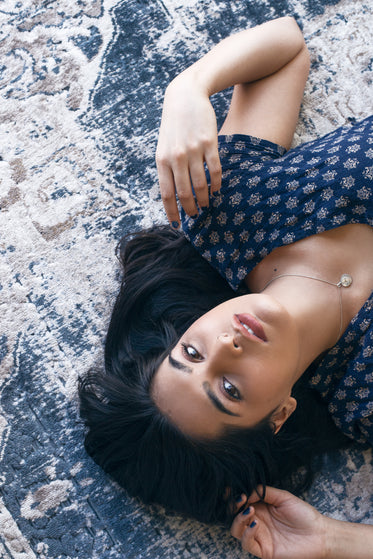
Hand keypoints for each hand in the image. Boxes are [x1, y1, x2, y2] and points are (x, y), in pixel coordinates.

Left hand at [156, 71, 221, 226]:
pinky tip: (216, 189)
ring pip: (200, 184)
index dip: (172, 212)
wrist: (185, 96)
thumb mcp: (164, 147)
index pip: (166, 193)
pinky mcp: (209, 143)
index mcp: (162, 160)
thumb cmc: (173, 126)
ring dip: (204, 199)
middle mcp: (176, 157)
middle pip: (184, 193)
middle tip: (195, 216)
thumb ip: (167, 169)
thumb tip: (171, 196)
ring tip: (206, 205)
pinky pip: (215, 170)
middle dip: (190, 209)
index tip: (177, 225)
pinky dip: (216, 183)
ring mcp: (193, 150)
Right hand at [231, 487, 325, 558]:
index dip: (233, 496)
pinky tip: (256, 524)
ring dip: (238, 519)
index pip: (240, 502)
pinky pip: (247, 543)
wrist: (319, 534)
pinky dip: (247, 533)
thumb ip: (263, 492)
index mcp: (260, 507)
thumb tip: (246, 491)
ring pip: (236, 530)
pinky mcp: (263, 550)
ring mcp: (259, 536)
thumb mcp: (283, 497)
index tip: (231, 488)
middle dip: (232, 506)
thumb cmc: (303, 514)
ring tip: (249, 510)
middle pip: (234, 515)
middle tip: (240, 499)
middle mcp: (256, 521)